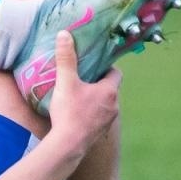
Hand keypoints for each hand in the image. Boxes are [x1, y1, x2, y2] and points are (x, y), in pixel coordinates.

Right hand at [46, 31, 120, 151]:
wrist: (68, 145)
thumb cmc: (69, 112)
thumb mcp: (65, 82)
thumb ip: (66, 58)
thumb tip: (64, 34)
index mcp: (110, 91)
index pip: (116, 73)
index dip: (106, 68)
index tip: (92, 65)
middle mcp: (114, 106)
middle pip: (110, 89)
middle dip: (98, 83)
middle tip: (81, 79)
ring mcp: (108, 122)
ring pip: (105, 105)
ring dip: (94, 100)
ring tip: (77, 97)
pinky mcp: (100, 133)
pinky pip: (99, 119)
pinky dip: (91, 114)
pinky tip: (76, 115)